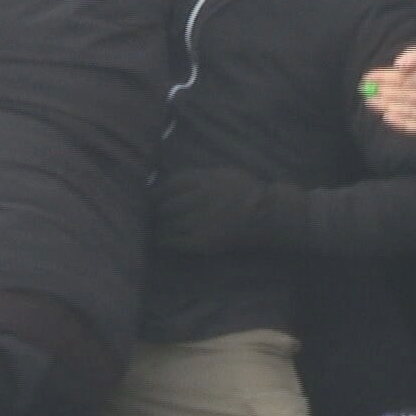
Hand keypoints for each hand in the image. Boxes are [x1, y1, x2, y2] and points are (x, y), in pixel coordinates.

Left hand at [153, 168, 303, 254]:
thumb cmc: (244, 192)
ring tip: (150, 227)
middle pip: (166, 205)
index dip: (156, 192)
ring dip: (157, 225)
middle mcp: (201, 198)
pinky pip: (175, 240)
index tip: (150, 197)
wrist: (269, 215)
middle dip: (155, 210)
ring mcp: (202, 221)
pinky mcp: (203, 241)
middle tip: (147, 214)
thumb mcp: (222, 174)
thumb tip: (166, 182)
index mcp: (205, 179)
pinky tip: (159, 240)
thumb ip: (197, 177)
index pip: (169, 184)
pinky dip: (164, 240)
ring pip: (168, 223)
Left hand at [363, 47, 415, 136]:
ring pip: (409, 112)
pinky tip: (387, 117)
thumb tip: (397, 65)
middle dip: (382, 93)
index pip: (406, 80)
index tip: (367, 77)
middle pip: (405, 97)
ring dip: (387, 108)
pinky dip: (401, 124)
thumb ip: (414, 56)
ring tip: (371, 102)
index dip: (384, 78)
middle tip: (365, 91)